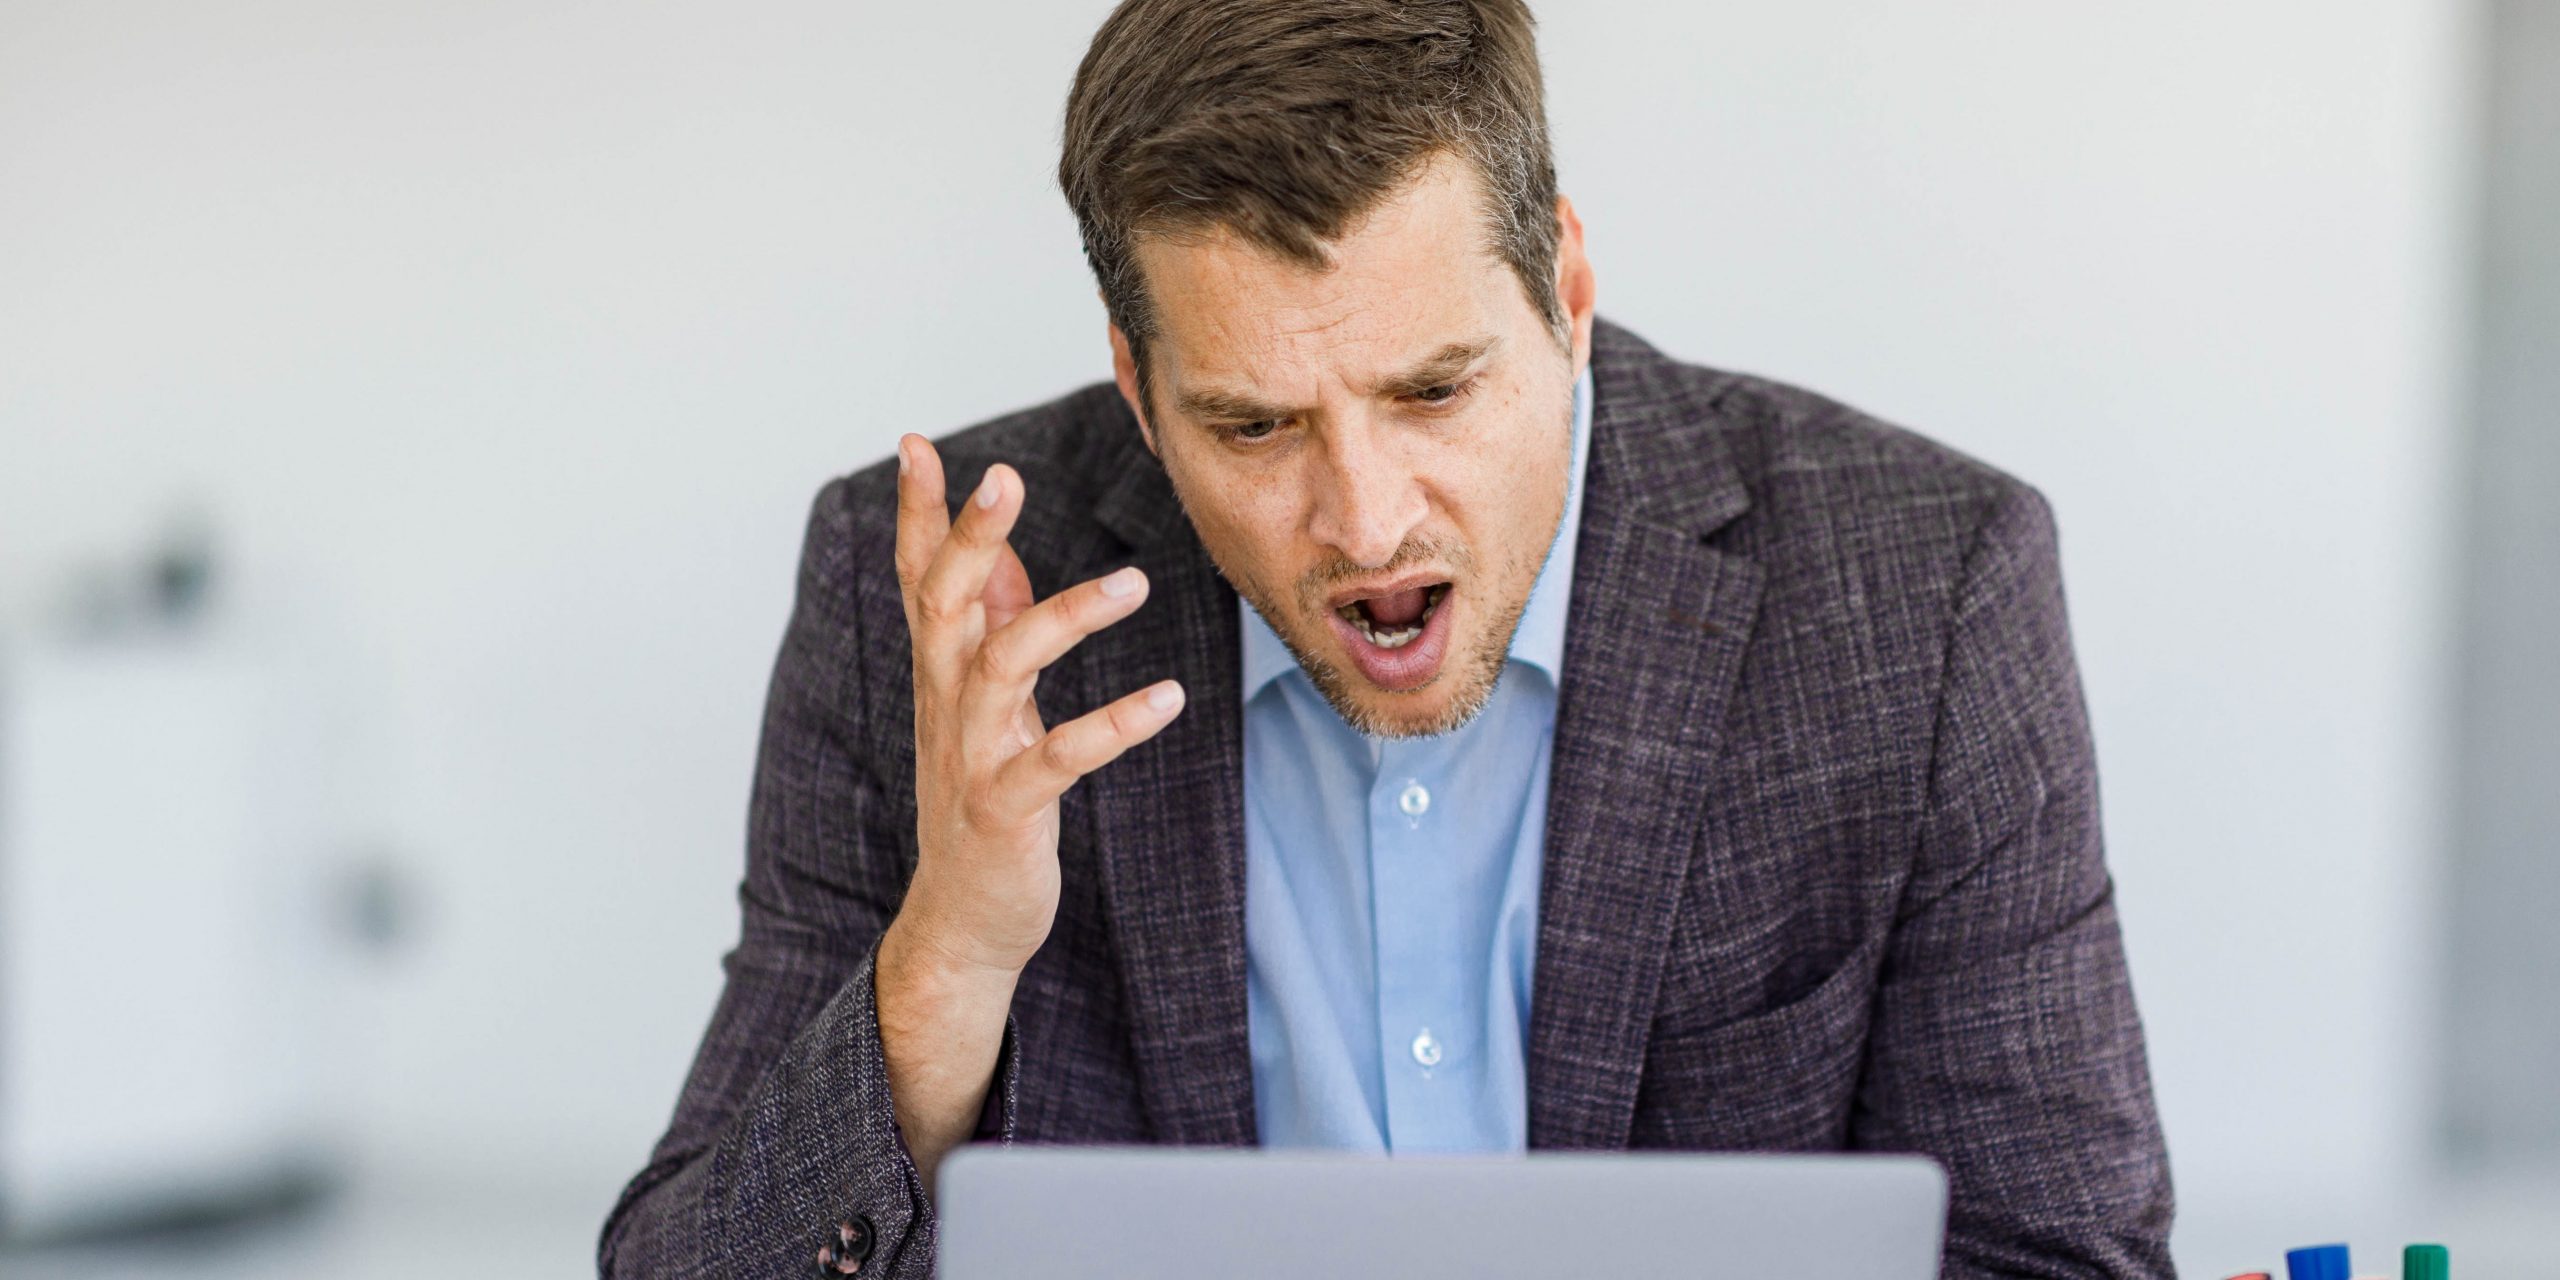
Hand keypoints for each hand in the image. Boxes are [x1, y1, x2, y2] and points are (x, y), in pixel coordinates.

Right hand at [886, 433, 1184, 981]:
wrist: (963, 920)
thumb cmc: (981, 801)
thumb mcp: (983, 706)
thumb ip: (990, 628)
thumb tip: (1002, 558)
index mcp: (943, 673)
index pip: (921, 577)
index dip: (918, 514)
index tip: (916, 443)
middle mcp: (947, 703)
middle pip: (944, 602)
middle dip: (969, 537)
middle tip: (1003, 474)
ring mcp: (972, 756)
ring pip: (1002, 666)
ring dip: (1065, 618)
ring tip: (1135, 583)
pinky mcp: (1007, 809)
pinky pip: (1059, 759)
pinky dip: (1114, 726)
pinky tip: (1169, 701)